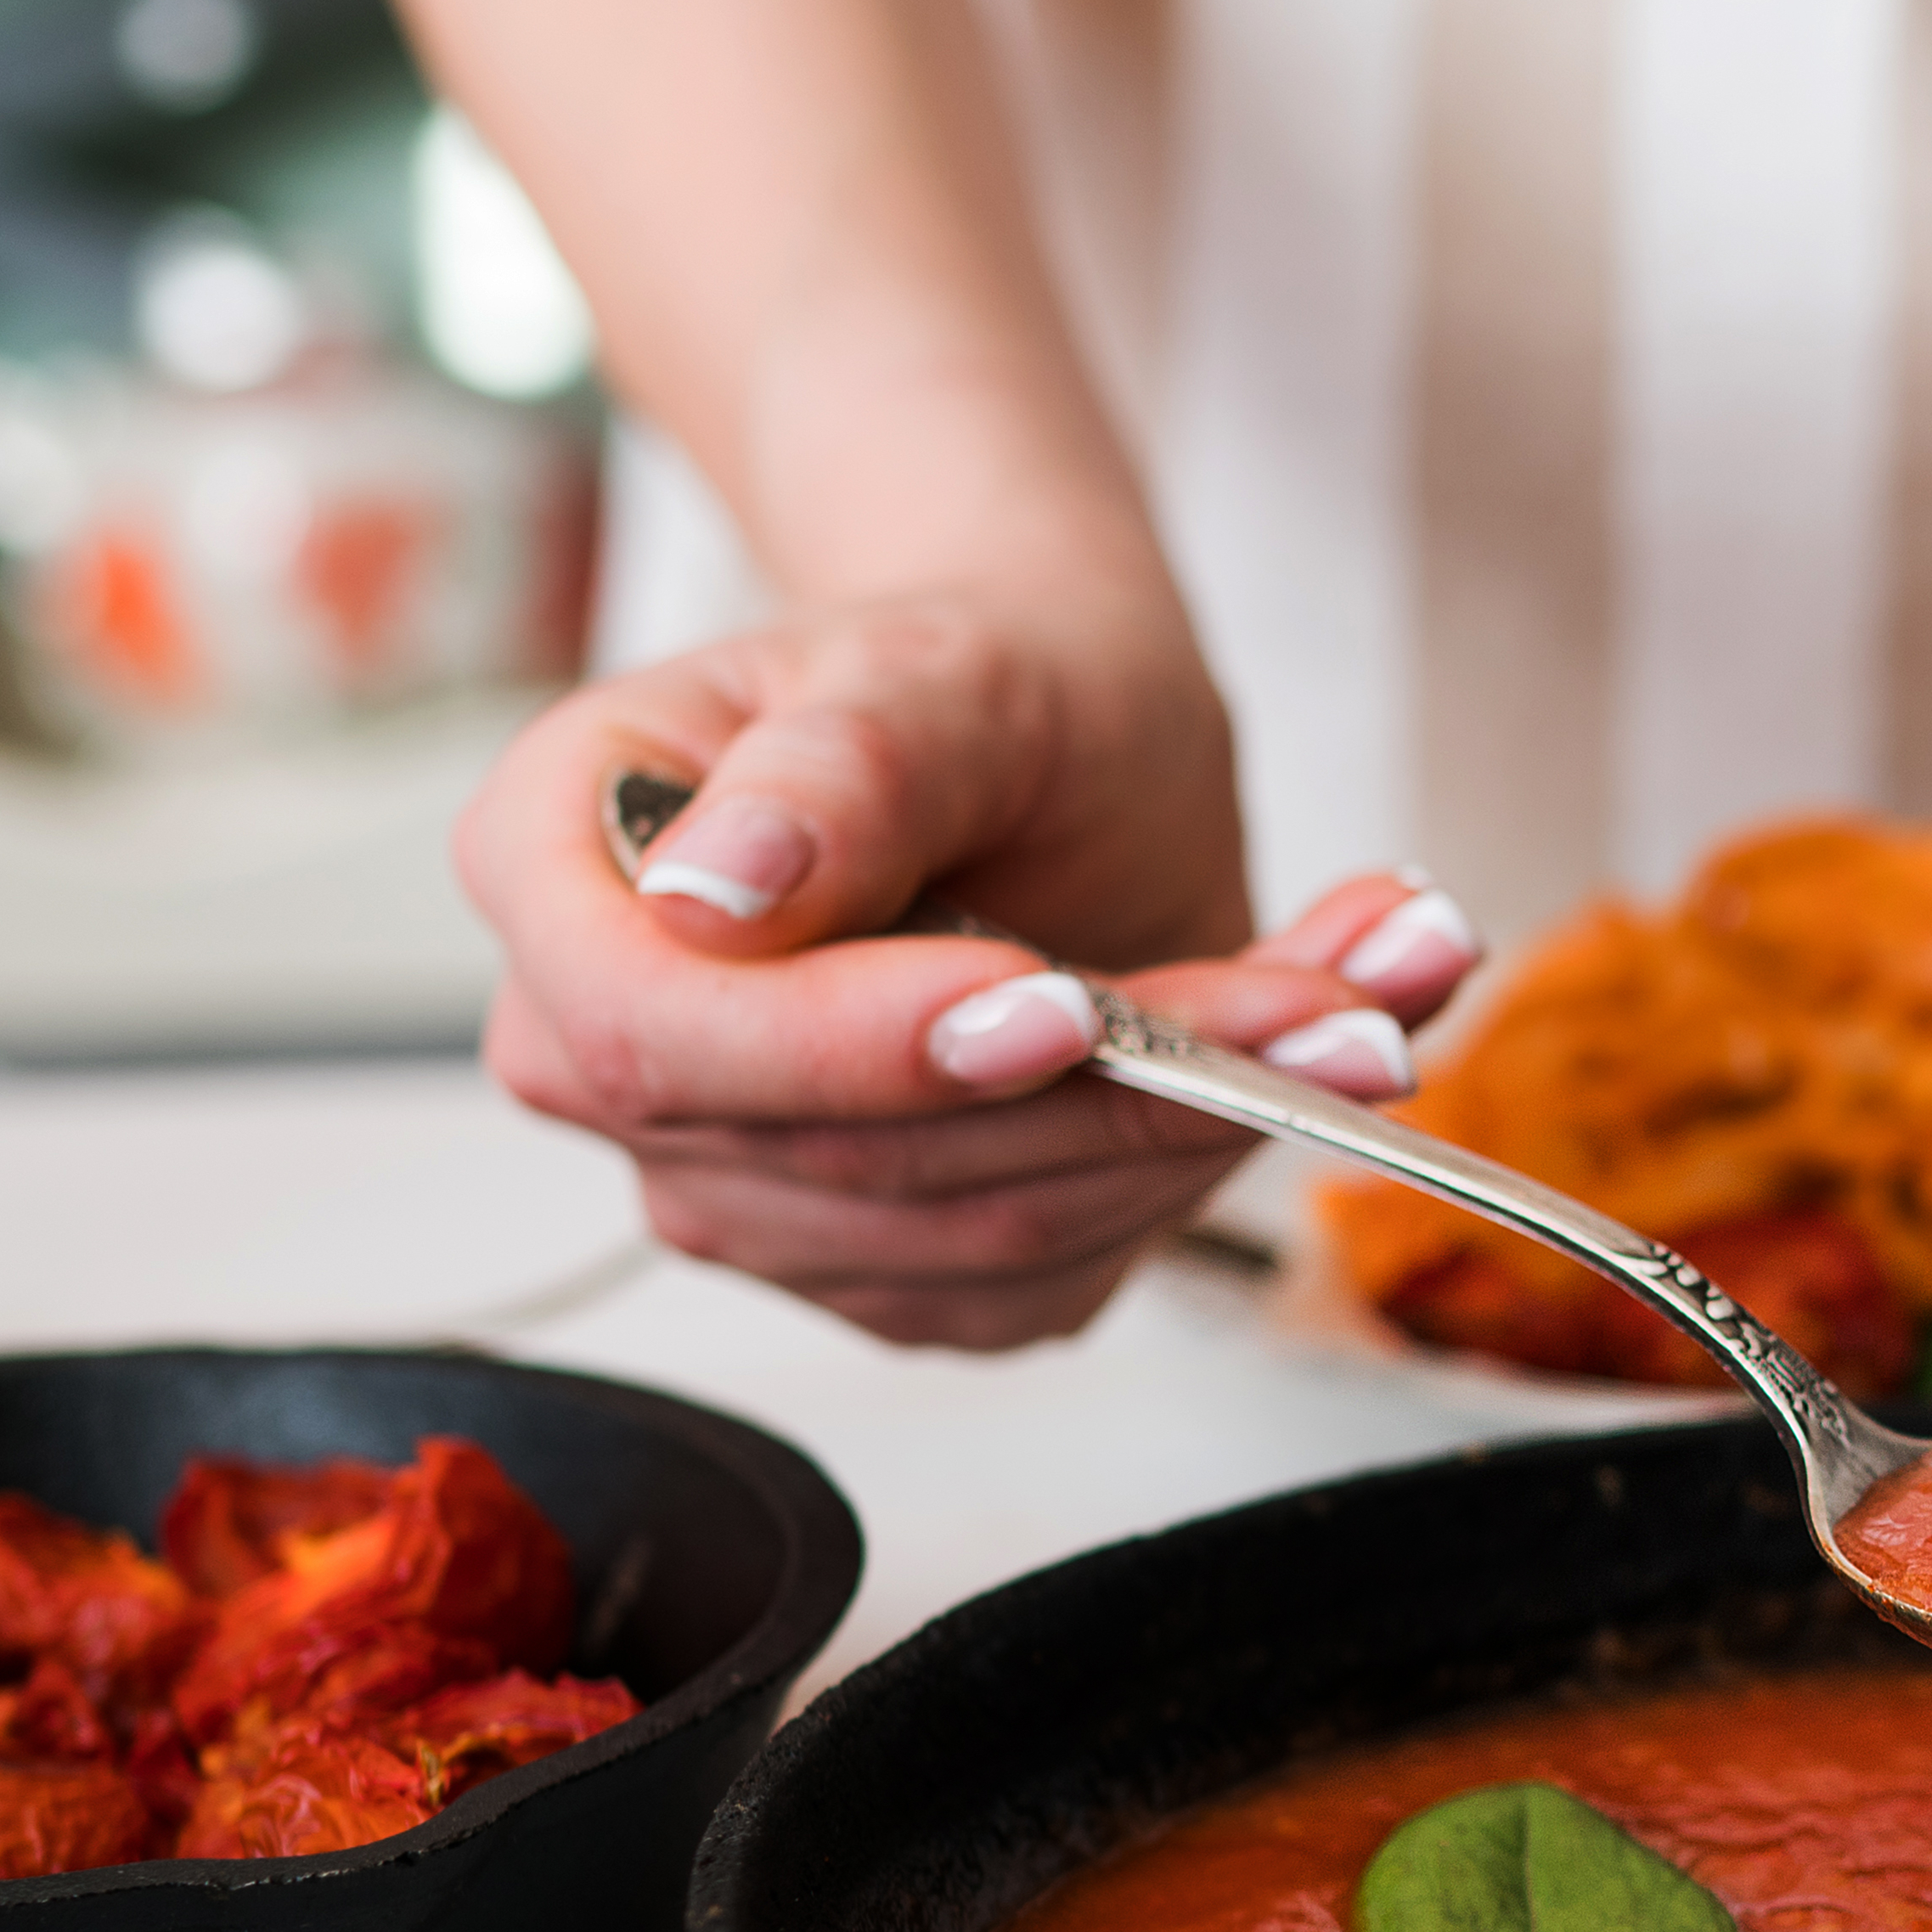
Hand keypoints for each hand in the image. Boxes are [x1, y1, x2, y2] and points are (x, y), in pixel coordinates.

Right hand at [453, 597, 1490, 1347]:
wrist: (1052, 731)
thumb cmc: (971, 669)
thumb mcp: (931, 662)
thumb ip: (837, 771)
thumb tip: (716, 892)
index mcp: (553, 866)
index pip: (654, 1033)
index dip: (850, 1046)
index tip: (1052, 1004)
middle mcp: (606, 1055)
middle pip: (841, 1157)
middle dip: (1112, 1083)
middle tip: (1339, 1003)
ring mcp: (738, 1184)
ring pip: (974, 1227)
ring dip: (1202, 1122)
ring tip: (1377, 992)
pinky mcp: (884, 1262)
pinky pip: (1044, 1269)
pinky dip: (1201, 1168)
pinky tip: (1317, 1048)